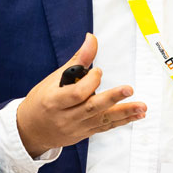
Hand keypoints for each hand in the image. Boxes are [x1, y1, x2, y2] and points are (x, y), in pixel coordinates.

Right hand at [16, 32, 146, 157]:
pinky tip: (136, 115)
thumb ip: (77, 61)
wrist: (31, 130)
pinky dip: (121, 121)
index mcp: (54, 102)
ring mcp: (76, 128)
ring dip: (124, 113)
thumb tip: (91, 39)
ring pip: (102, 120)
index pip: (75, 94)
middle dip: (112, 98)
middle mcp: (66, 118)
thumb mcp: (53, 79)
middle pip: (91, 108)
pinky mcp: (85, 134)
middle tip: (129, 89)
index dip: (90, 82)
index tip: (98, 70)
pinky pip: (104, 127)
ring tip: (142, 107)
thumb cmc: (41, 101)